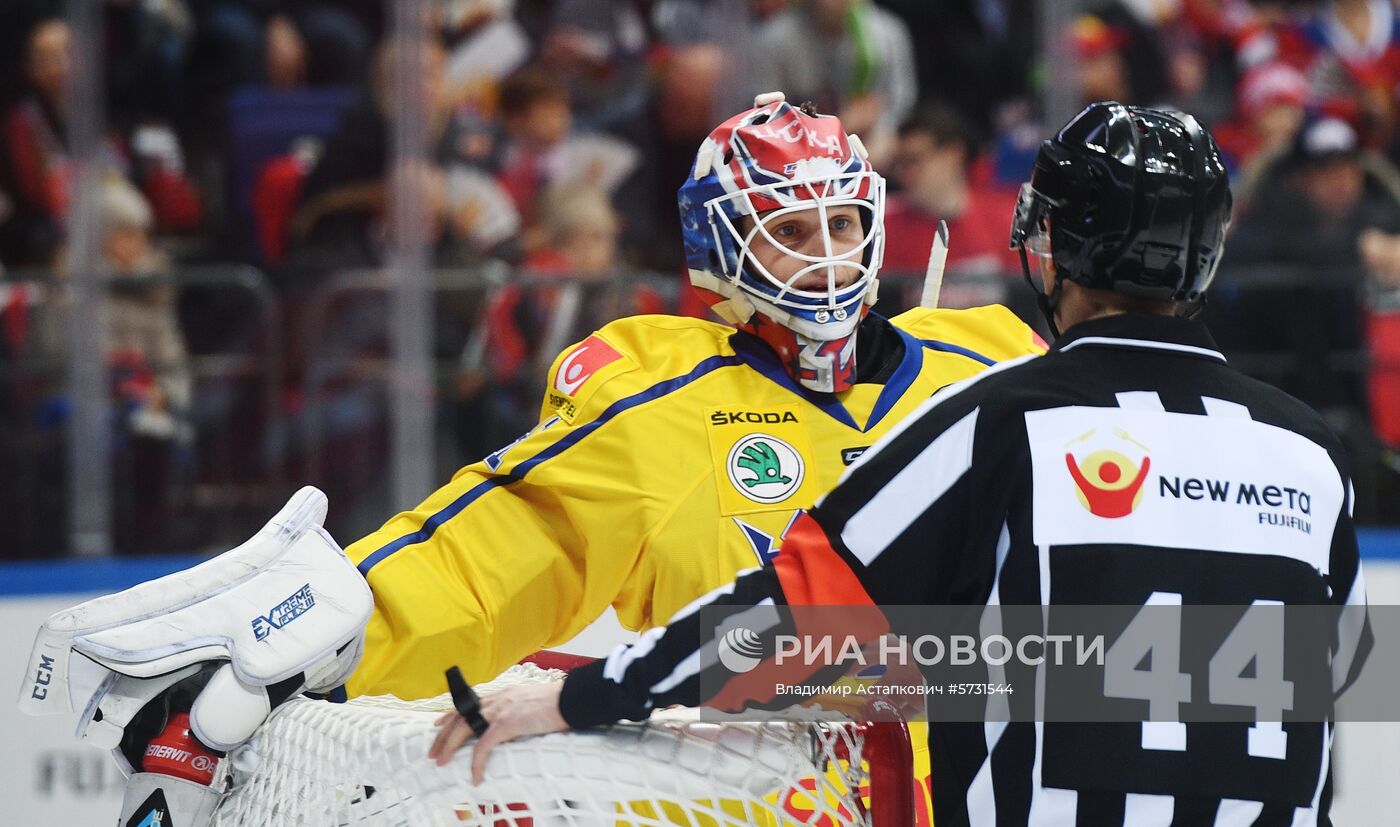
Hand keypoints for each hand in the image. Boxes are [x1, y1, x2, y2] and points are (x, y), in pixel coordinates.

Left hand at [428, 681, 568, 783]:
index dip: (450, 715)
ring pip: (463, 729)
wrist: (567, 698)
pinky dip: (477, 763)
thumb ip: (517, 709)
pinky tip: (476, 776)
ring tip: (441, 762)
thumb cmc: (556, 701)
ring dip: (449, 747)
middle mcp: (495, 701)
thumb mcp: (529, 700)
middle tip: (433, 752)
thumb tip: (516, 722)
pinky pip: (484, 747)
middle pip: (459, 718)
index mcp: (500, 694)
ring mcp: (498, 711)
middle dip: (443, 736)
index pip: (468, 704)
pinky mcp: (505, 724)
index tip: (438, 724)